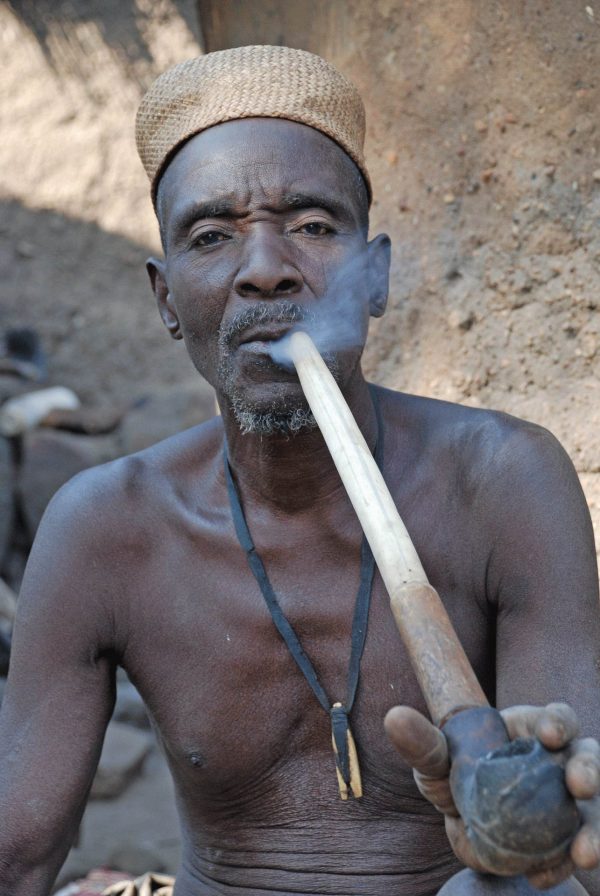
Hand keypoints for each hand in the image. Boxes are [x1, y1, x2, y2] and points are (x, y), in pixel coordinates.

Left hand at [385, 703, 599, 889]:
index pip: (558, 717)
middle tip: (580, 787)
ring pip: (596, 809)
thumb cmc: (453, 775)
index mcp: (533, 729)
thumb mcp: (436, 759)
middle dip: (591, 770)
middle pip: (589, 757)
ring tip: (585, 853)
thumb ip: (423, 742)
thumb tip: (393, 717)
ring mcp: (568, 802)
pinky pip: (576, 849)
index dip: (559, 722)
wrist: (463, 822)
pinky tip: (541, 876)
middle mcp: (560, 762)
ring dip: (596, 829)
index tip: (548, 735)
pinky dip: (565, 864)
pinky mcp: (567, 838)